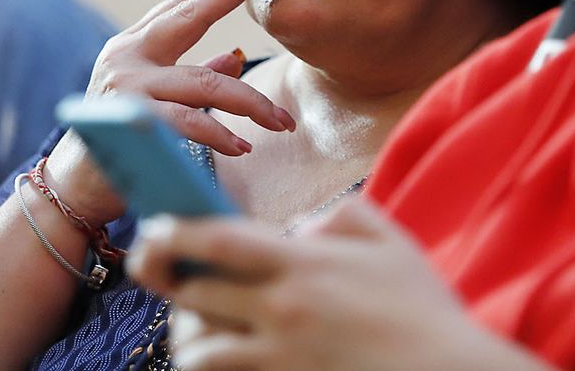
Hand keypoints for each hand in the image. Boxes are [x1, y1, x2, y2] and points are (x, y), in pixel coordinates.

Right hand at [45, 0, 295, 225]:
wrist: (74, 187)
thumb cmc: (120, 140)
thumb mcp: (157, 96)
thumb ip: (193, 73)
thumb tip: (235, 54)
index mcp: (135, 44)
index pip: (186, 1)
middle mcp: (127, 55)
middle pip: (191, 13)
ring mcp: (127, 86)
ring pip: (204, 82)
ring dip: (251, 102)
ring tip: (282, 122)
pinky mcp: (130, 122)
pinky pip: (188, 123)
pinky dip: (220, 134)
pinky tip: (242, 146)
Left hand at [126, 197, 546, 370]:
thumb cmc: (422, 310)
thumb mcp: (390, 242)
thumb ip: (341, 218)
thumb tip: (302, 227)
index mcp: (304, 263)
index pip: (216, 239)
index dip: (173, 231)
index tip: (152, 229)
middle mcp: (283, 310)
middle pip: (195, 295)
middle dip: (170, 284)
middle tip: (167, 276)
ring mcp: (280, 358)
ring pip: (198, 349)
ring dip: (187, 336)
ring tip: (194, 326)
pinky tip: (217, 361)